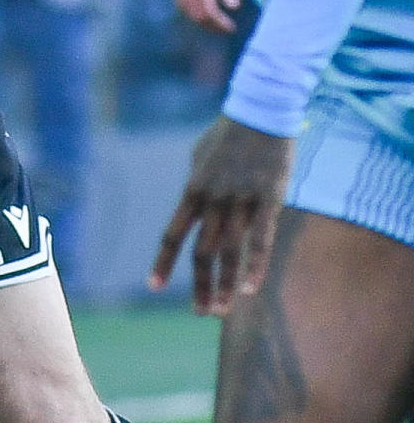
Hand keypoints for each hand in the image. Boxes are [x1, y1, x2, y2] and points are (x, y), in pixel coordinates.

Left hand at [149, 115, 292, 315]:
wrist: (260, 110)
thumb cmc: (228, 132)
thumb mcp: (199, 156)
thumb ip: (196, 184)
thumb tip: (193, 201)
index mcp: (192, 191)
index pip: (172, 235)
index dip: (162, 262)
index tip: (153, 286)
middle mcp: (213, 201)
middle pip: (202, 252)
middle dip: (199, 285)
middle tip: (199, 313)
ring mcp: (241, 201)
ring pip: (229, 252)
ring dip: (224, 285)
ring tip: (219, 311)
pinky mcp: (269, 200)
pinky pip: (261, 240)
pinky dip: (254, 266)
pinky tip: (249, 290)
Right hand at [170, 0, 241, 32]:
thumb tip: (233, 8)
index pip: (209, 9)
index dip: (219, 22)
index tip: (231, 28)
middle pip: (196, 15)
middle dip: (211, 26)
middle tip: (224, 29)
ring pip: (187, 13)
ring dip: (202, 23)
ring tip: (215, 25)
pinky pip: (181, 7)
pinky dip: (192, 15)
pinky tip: (203, 15)